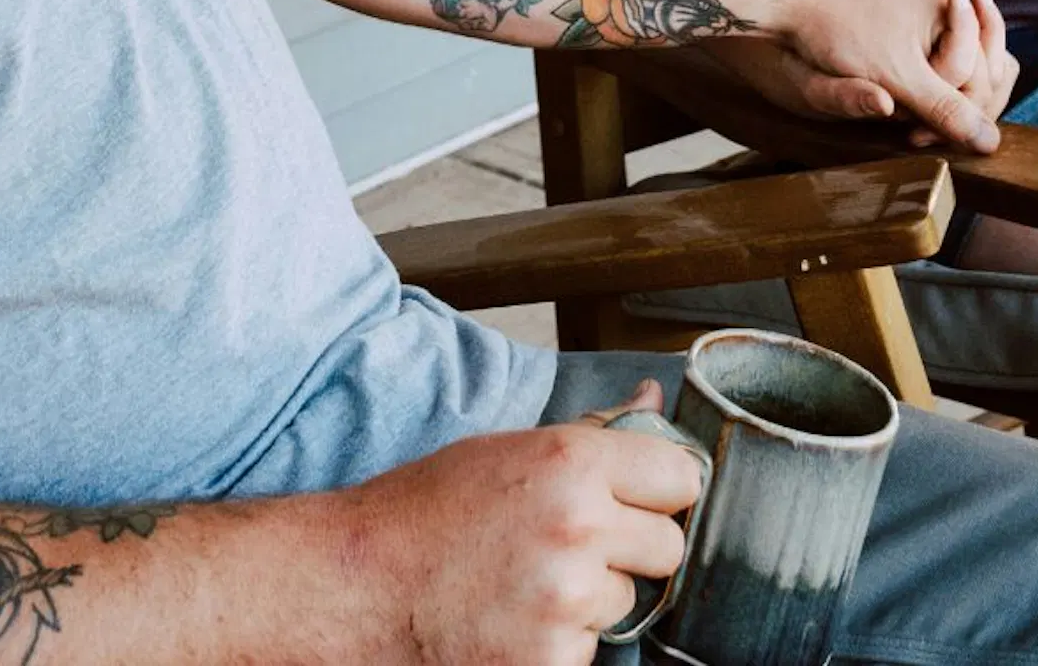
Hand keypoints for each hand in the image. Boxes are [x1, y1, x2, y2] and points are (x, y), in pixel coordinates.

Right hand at [343, 385, 702, 665]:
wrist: (356, 588)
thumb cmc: (421, 514)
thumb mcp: (505, 450)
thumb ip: (591, 431)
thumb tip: (653, 398)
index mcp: (569, 463)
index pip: (681, 476)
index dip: (659, 489)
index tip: (638, 498)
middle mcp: (578, 529)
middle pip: (669, 546)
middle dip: (633, 549)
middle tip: (574, 546)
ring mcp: (567, 602)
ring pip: (629, 601)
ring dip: (593, 598)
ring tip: (527, 583)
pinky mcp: (552, 661)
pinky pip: (591, 649)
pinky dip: (561, 641)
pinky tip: (514, 620)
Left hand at [758, 0, 1011, 153]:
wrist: (790, 0)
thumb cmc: (841, 30)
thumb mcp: (897, 77)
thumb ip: (945, 108)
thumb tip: (991, 143)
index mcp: (952, 17)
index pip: (986, 80)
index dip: (958, 117)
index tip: (917, 134)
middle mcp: (943, 15)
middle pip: (980, 75)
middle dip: (955, 109)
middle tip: (913, 131)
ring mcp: (922, 22)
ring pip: (958, 73)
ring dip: (942, 103)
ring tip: (910, 124)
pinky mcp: (901, 33)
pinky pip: (932, 67)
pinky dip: (924, 91)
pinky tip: (902, 106)